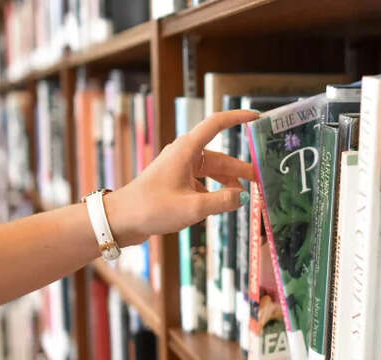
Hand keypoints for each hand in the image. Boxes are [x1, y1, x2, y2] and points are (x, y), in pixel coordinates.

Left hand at [103, 109, 258, 245]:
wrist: (121, 220)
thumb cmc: (152, 208)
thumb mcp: (193, 207)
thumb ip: (222, 201)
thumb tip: (244, 197)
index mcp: (186, 150)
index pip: (216, 124)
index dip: (237, 118)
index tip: (256, 117)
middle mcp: (183, 155)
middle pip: (219, 157)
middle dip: (240, 168)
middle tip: (259, 180)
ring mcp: (178, 168)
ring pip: (211, 171)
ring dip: (227, 183)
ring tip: (242, 198)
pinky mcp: (174, 182)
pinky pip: (201, 183)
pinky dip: (213, 192)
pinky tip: (220, 206)